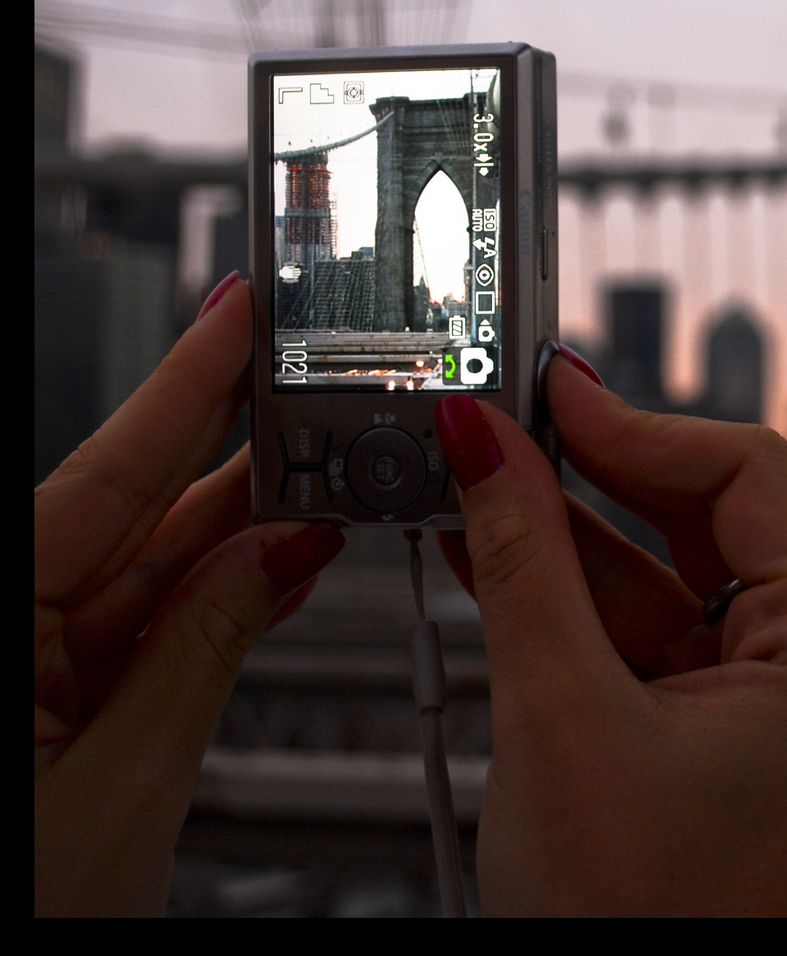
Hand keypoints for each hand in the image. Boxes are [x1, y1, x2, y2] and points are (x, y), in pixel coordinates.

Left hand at [34, 276, 344, 916]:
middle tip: (316, 399)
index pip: (98, 478)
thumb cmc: (11, 924)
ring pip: (145, 574)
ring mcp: (23, 667)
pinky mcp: (48, 704)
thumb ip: (203, 653)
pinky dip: (215, 608)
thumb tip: (274, 553)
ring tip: (328, 488)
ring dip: (242, 540)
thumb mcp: (126, 789)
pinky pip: (143, 631)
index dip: (181, 390)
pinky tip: (279, 567)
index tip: (235, 317)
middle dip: (233, 461)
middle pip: (128, 515)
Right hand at [434, 353, 786, 915]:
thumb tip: (484, 443)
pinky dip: (567, 592)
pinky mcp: (711, 720)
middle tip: (502, 424)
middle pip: (706, 512)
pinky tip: (490, 546)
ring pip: (662, 568)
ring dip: (564, 530)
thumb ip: (521, 560)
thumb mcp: (562, 715)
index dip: (640, 424)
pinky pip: (641, 625)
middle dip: (594, 472)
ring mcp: (766, 692)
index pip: (749, 476)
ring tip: (472, 480)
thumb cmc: (635, 925)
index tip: (548, 391)